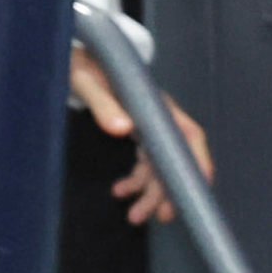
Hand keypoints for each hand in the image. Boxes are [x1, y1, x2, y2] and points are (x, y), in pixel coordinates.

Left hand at [69, 46, 211, 225]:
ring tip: (134, 217)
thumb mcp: (85, 80)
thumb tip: (122, 130)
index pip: (188, 135)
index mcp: (154, 103)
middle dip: (169, 189)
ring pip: (159, 166)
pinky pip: (145, 162)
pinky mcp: (137, 130)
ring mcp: (149, 125)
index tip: (198, 189)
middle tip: (161, 216)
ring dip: (150, 192)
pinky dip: (135, 181)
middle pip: (175, 158)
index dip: (198, 163)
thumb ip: (102, 103)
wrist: (73, 55)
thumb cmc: (80, 64)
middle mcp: (158, 117)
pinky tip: (120, 192)